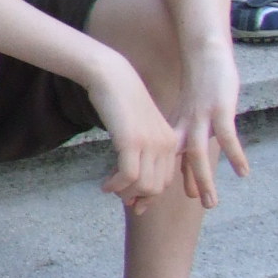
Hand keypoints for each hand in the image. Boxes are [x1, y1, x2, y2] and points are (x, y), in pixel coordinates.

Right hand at [89, 59, 181, 214]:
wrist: (112, 77)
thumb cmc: (121, 101)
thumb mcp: (140, 127)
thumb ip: (143, 148)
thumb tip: (134, 177)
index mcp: (171, 141)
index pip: (166, 181)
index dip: (147, 195)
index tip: (131, 200)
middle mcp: (166, 144)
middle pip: (156, 187)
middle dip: (137, 197)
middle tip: (119, 196)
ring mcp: (150, 143)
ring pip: (143, 185)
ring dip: (124, 193)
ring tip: (110, 188)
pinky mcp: (132, 142)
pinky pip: (128, 176)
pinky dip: (115, 186)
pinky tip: (105, 185)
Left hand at [168, 49, 249, 210]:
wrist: (205, 54)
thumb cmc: (199, 85)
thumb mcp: (189, 114)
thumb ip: (186, 135)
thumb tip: (183, 159)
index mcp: (176, 129)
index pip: (164, 162)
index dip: (153, 183)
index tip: (141, 204)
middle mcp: (185, 127)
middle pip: (176, 163)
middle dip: (166, 188)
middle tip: (159, 211)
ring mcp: (202, 119)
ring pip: (198, 155)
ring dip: (203, 180)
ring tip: (209, 203)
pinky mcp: (220, 109)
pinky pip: (227, 136)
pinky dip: (235, 155)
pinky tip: (243, 172)